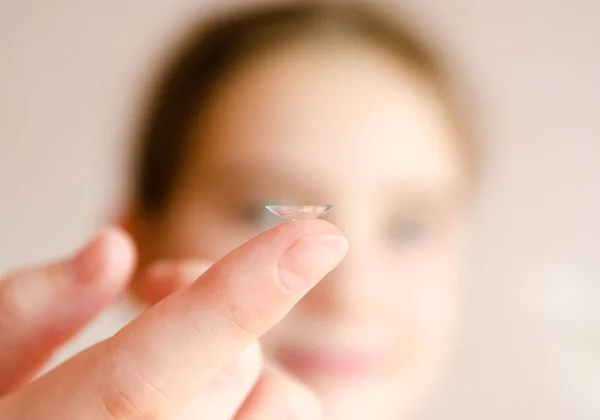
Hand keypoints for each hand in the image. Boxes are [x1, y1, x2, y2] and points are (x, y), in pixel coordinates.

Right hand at [0, 220, 347, 418]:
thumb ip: (30, 310)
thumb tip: (113, 250)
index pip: (168, 355)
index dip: (248, 291)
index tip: (322, 239)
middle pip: (239, 366)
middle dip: (217, 309)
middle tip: (158, 290)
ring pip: (284, 406)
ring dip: (246, 366)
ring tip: (186, 367)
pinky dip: (257, 403)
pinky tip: (203, 401)